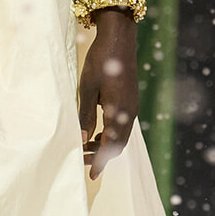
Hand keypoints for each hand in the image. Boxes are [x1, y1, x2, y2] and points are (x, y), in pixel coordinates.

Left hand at [78, 6, 138, 179]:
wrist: (119, 39)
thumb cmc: (100, 61)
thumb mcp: (87, 89)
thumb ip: (85, 115)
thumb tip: (82, 140)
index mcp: (118, 111)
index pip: (110, 146)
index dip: (100, 162)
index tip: (91, 176)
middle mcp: (129, 112)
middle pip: (118, 145)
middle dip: (101, 156)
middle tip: (82, 161)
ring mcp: (132, 106)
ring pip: (121, 136)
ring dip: (105, 146)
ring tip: (86, 148)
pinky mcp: (130, 100)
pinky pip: (123, 126)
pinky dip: (111, 135)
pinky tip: (97, 133)